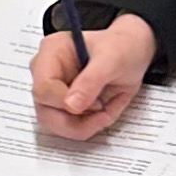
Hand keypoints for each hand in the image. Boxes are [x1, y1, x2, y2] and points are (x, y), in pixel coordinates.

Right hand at [31, 9, 157, 136]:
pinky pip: (72, 127)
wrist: (132, 53)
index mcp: (51, 52)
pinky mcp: (64, 107)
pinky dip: (93, 124)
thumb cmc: (121, 47)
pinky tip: (107, 108)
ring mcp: (54, 93)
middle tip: (104, 112)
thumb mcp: (111, 59)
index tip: (94, 103)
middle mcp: (47, 74)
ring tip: (108, 109)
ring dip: (87, 125)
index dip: (65, 102)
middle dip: (77, 121)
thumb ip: (90, 81)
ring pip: (57, 125)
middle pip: (46, 113)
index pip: (43, 88)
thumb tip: (71, 106)